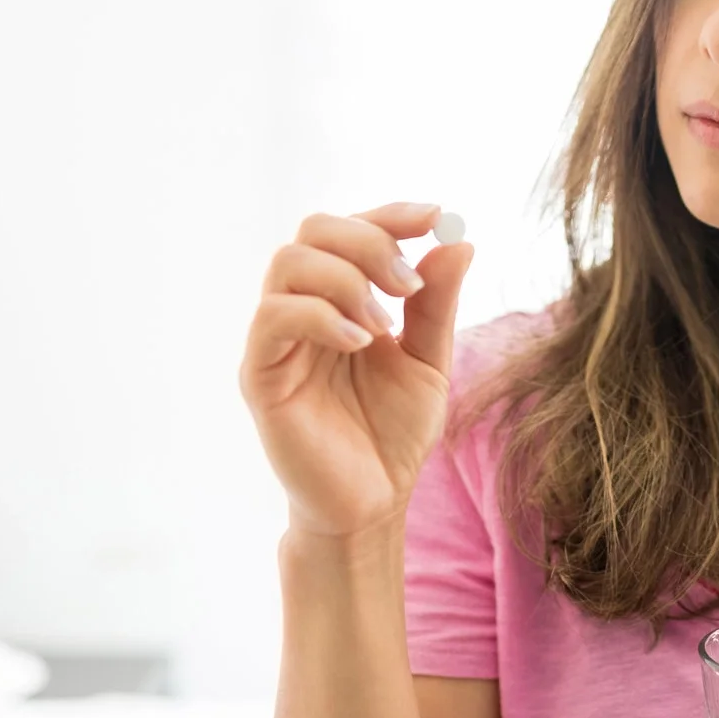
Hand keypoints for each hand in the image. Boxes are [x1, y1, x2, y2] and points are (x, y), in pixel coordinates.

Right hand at [238, 201, 475, 540]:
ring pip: (288, 263)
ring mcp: (277, 339)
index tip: (437, 218)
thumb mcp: (429, 362)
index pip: (351, 229)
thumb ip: (437, 304)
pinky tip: (360, 341)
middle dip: (368, 241)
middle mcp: (302, 309)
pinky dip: (320, 315)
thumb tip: (459, 242)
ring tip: (384, 324)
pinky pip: (273, 318)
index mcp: (340, 298)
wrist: (371, 503)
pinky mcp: (259, 374)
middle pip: (313, 230)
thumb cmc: (392, 434)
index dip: (391, 214)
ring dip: (346, 278)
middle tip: (409, 284)